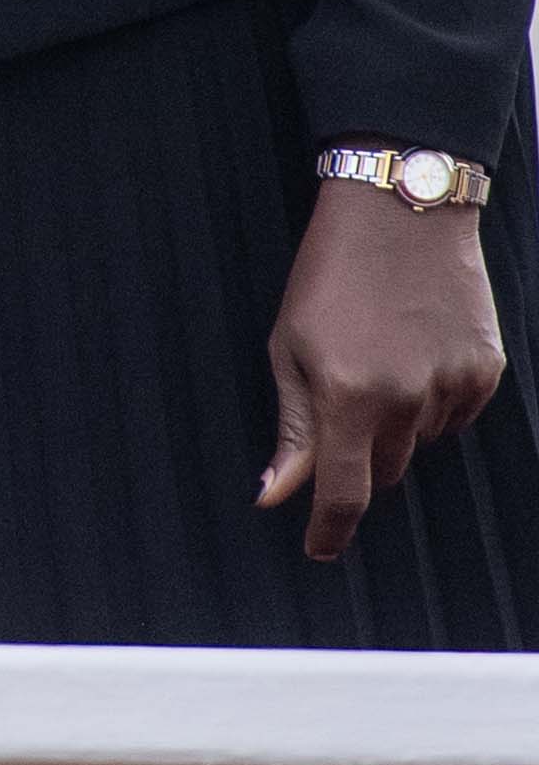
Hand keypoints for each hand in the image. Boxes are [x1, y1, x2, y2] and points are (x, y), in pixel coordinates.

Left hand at [261, 171, 506, 559]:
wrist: (400, 212)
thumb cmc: (330, 275)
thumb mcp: (289, 344)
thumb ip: (292, 426)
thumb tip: (276, 493)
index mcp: (348, 394)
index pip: (344, 492)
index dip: (330, 530)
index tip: (319, 551)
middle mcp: (406, 399)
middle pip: (384, 468)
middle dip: (360, 451)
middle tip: (344, 395)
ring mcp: (453, 386)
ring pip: (420, 441)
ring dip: (397, 420)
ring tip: (381, 354)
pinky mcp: (487, 371)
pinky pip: (454, 414)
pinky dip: (434, 399)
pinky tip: (417, 349)